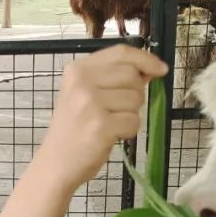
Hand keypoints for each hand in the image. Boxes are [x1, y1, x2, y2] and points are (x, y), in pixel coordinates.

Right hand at [39, 45, 167, 184]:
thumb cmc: (74, 131)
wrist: (55, 164)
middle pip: (132, 76)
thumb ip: (113, 78)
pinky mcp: (101, 126)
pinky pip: (134, 121)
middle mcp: (82, 82)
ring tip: (109, 125)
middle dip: (135, 94)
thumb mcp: (85, 95)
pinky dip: (128, 132)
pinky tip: (110, 136)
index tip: (160, 69)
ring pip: (136, 100)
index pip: (120, 53)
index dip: (145, 59)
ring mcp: (90, 104)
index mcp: (78, 70)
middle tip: (116, 111)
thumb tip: (151, 69)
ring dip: (130, 115)